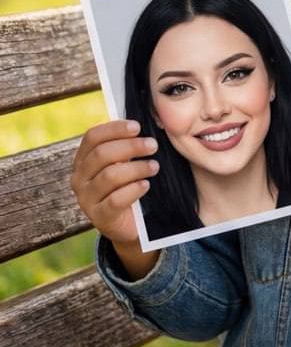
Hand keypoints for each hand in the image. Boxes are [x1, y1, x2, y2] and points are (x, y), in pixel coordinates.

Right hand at [71, 120, 160, 277]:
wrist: (129, 224)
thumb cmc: (127, 185)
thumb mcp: (124, 163)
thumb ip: (126, 145)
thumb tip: (145, 122)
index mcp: (83, 160)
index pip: (92, 137)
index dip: (114, 128)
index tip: (137, 127)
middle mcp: (80, 178)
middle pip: (102, 154)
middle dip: (130, 146)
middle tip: (152, 145)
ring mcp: (87, 199)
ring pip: (110, 176)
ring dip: (136, 168)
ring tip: (154, 166)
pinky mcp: (99, 217)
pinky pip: (116, 200)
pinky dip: (133, 190)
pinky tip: (145, 185)